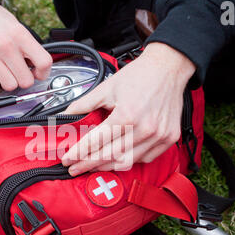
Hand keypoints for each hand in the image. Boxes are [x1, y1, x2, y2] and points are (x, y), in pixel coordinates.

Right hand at [0, 3, 51, 93]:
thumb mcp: (15, 26)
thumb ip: (26, 45)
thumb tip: (35, 66)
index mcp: (19, 35)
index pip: (43, 62)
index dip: (43, 73)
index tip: (37, 73)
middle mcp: (6, 45)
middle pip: (26, 80)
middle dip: (23, 80)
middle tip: (17, 74)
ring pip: (10, 86)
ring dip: (8, 83)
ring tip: (3, 74)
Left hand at [61, 42, 195, 175]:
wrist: (168, 67)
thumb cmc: (140, 75)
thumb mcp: (106, 87)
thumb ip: (84, 104)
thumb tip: (66, 115)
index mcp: (126, 115)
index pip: (96, 142)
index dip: (78, 153)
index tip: (67, 159)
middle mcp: (144, 128)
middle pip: (109, 156)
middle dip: (88, 164)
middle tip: (74, 168)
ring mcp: (158, 136)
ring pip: (127, 162)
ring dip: (106, 166)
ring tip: (92, 165)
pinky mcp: (168, 138)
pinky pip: (145, 158)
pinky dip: (129, 160)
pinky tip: (117, 157)